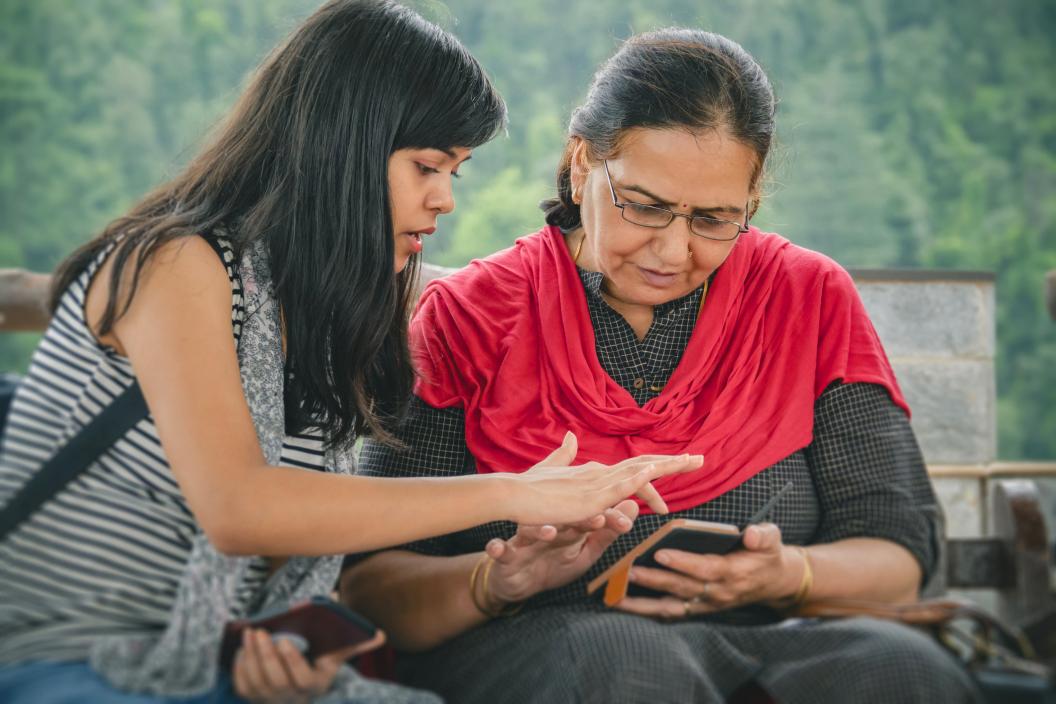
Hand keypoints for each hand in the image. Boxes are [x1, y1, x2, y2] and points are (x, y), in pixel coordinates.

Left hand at [232, 627, 385, 702]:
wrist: (299, 685)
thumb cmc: (320, 661)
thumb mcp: (337, 655)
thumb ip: (354, 644)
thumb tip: (378, 636)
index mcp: (315, 685)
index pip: (302, 678)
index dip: (291, 661)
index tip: (285, 640)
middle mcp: (293, 698)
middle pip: (276, 681)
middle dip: (265, 655)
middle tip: (259, 631)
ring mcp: (272, 700)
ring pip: (257, 682)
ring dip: (250, 658)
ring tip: (248, 634)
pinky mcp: (255, 698)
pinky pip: (244, 687)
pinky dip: (240, 668)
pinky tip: (241, 650)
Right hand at [479, 499, 639, 607]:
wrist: (516, 582)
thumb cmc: (552, 562)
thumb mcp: (583, 553)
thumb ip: (606, 534)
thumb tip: (634, 506)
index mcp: (566, 526)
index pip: (587, 519)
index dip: (606, 520)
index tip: (625, 523)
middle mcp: (546, 528)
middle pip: (562, 521)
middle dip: (579, 521)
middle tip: (597, 519)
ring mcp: (524, 540)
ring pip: (530, 531)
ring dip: (538, 530)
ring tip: (550, 531)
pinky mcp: (505, 556)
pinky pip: (499, 551)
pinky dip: (496, 549)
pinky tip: (496, 548)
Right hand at [508, 431, 703, 524]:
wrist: (511, 494)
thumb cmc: (529, 489)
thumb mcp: (551, 472)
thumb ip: (563, 455)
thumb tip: (571, 436)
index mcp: (594, 472)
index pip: (633, 468)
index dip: (657, 466)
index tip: (680, 464)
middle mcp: (600, 474)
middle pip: (643, 464)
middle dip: (673, 463)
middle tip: (700, 459)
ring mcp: (596, 485)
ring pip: (639, 471)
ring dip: (666, 466)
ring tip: (691, 462)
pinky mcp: (589, 498)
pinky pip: (618, 487)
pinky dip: (638, 479)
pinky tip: (655, 474)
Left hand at [613, 523, 806, 618]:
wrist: (772, 582)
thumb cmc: (765, 554)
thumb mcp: (771, 539)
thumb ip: (763, 536)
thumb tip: (751, 534)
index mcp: (733, 573)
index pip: (705, 569)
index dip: (683, 563)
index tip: (660, 554)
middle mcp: (717, 593)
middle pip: (682, 588)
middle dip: (654, 581)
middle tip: (629, 571)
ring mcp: (706, 604)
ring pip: (671, 607)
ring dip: (642, 604)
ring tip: (615, 596)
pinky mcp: (697, 609)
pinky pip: (670, 613)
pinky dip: (647, 611)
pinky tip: (623, 604)